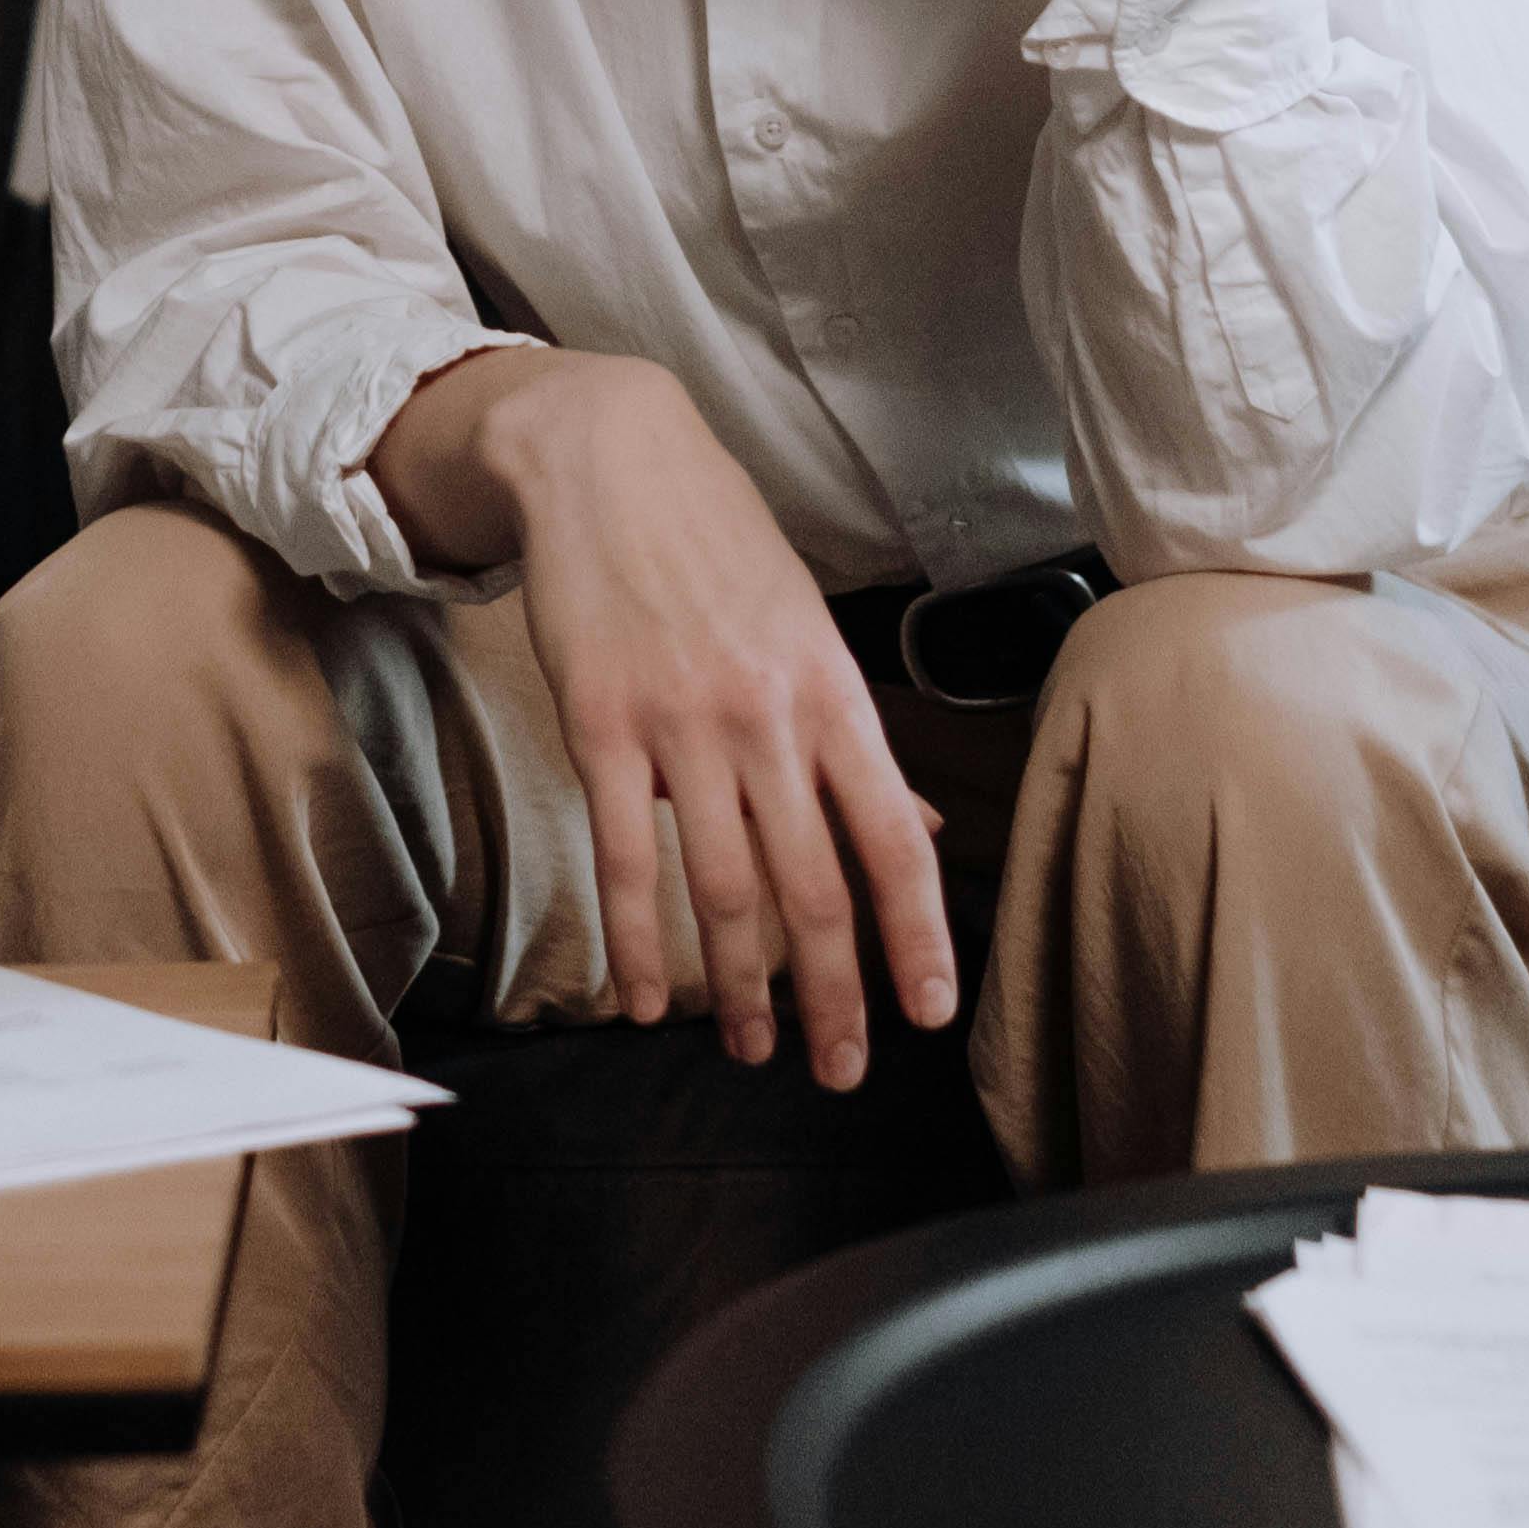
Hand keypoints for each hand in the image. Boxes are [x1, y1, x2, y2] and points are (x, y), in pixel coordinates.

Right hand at [365, 346, 958, 1085]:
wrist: (607, 458)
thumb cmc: (715, 541)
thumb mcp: (806, 625)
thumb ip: (852, 738)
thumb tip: (917, 824)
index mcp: (832, 691)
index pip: (892, 837)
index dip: (915, 934)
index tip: (927, 1011)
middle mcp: (768, 716)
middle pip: (814, 886)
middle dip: (834, 994)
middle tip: (842, 1069)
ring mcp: (681, 725)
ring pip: (724, 889)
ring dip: (740, 988)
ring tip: (752, 1049)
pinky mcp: (601, 727)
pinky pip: (626, 858)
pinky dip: (638, 941)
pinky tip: (646, 998)